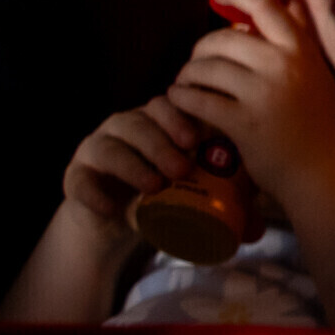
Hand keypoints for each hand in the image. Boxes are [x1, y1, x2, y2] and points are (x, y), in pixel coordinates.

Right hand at [58, 94, 213, 233]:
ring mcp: (97, 149)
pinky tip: (113, 209)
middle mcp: (125, 128)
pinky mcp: (76, 176)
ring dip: (133, 165)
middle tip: (182, 167)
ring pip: (109, 147)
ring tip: (154, 186)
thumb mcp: (194, 189)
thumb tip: (258, 229)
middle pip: (139, 123)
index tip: (200, 138)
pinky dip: (95, 194)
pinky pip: (81, 180)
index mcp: (158, 122)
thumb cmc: (166, 194)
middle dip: (161, 143)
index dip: (181, 116)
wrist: (116, 219)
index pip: (168, 105)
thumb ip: (226, 197)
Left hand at [165, 0, 334, 199]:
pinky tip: (178, 101)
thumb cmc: (318, 126)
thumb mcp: (317, 75)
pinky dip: (181, 99)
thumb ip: (301, 38)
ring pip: (206, 69)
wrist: (323, 173)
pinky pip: (198, 100)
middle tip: (196, 64)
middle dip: (201, 49)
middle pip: (224, 39)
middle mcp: (284, 66)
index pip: (266, 7)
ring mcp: (263, 94)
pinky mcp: (243, 122)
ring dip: (187, 76)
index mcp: (302, 52)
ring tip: (184, 85)